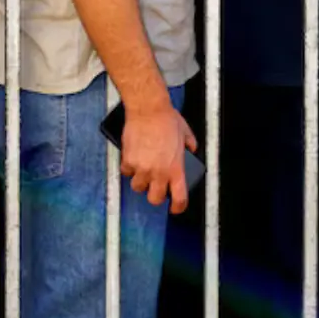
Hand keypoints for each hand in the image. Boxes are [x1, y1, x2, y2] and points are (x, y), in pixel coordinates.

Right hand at [120, 99, 198, 214]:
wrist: (148, 109)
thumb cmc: (166, 119)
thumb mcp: (186, 133)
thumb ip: (190, 145)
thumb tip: (191, 150)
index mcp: (175, 168)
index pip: (179, 198)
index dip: (178, 207)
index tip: (176, 208)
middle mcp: (158, 172)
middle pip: (154, 199)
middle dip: (155, 195)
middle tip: (156, 186)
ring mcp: (142, 168)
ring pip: (138, 187)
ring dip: (141, 182)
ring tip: (144, 171)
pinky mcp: (128, 161)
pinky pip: (127, 172)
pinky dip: (130, 168)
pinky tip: (134, 158)